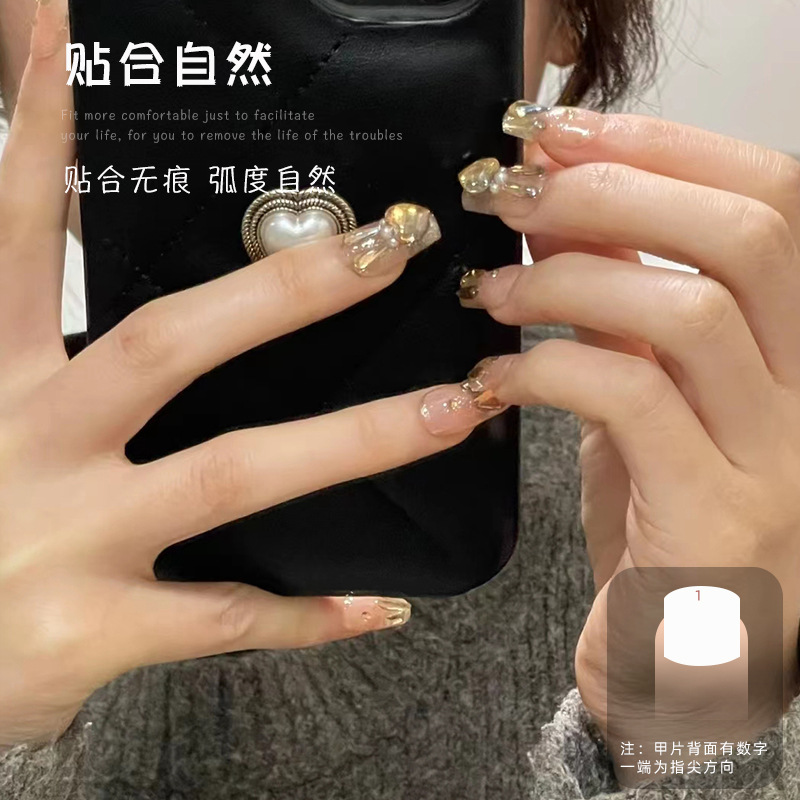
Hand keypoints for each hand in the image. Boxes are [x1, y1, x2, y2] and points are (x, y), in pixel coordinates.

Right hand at [0, 2, 467, 747]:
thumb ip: (23, 352)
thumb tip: (68, 276)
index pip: (22, 236)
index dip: (44, 138)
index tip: (73, 38)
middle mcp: (33, 441)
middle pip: (168, 339)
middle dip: (281, 288)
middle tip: (382, 246)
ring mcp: (68, 538)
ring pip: (233, 473)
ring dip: (352, 439)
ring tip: (449, 412)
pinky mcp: (90, 631)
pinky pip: (227, 617)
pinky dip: (310, 615)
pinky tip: (385, 608)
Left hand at [422, 103, 799, 747]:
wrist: (679, 664)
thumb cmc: (660, 519)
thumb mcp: (642, 394)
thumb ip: (620, 308)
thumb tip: (561, 211)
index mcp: (793, 346)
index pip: (772, 202)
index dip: (666, 147)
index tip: (560, 135)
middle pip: (746, 238)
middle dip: (616, 192)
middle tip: (512, 197)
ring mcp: (776, 456)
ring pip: (691, 312)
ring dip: (568, 279)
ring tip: (487, 290)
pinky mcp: (718, 515)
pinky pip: (634, 399)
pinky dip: (548, 366)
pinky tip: (491, 377)